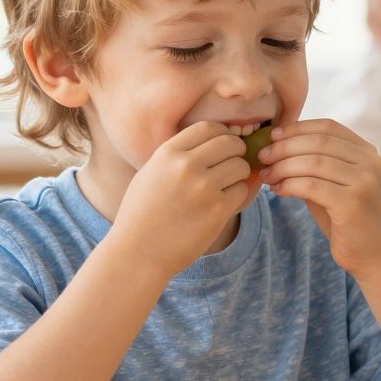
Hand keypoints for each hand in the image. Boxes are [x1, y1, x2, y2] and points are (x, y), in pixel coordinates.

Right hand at [110, 123, 252, 277]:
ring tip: (227, 185)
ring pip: (240, 166)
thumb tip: (209, 142)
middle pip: (230, 143)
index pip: (208, 127)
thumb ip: (175, 156)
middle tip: (233, 162)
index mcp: (167, 153)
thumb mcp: (150, 173)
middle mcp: (186, 166)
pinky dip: (238, 194)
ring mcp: (203, 188)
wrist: (137, 253)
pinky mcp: (217, 210)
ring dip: (239, 174)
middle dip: (237, 151)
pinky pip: (242, 190)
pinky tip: (224, 203)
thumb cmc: (141, 214)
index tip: (224, 143)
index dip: (222, 133)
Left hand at [259, 119, 380, 275]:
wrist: (375, 256)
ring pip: (312, 162)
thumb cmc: (348, 220)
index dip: (297, 128)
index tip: (273, 136)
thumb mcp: (334, 185)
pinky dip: (289, 185)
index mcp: (367, 152)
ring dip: (283, 166)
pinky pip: (311, 185)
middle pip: (318, 142)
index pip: (328, 126)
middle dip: (284, 147)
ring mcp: (364, 182)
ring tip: (267, 175)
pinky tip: (278, 190)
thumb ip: (316, 165)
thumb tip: (277, 145)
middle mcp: (370, 163)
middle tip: (262, 156)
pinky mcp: (352, 203)